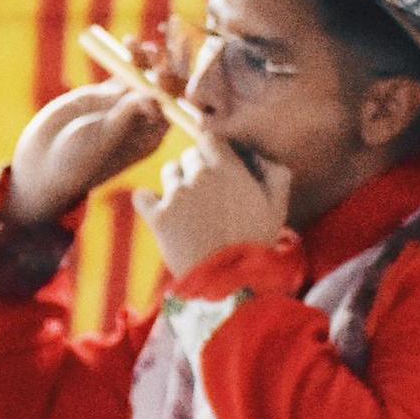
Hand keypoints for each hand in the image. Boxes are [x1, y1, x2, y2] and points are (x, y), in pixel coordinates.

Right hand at [5, 29, 178, 224]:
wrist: (43, 163)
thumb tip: (153, 94)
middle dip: (168, 64)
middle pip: (163, 86)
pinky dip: (127, 57)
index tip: (168, 67)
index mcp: (150, 137)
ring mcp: (124, 106)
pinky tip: (129, 42)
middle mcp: (142, 120)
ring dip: (146, 57)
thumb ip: (126, 115)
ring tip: (139, 43)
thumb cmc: (76, 162)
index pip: (172, 106)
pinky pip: (122, 72)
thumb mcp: (103, 140)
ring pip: (143, 75)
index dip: (174, 84)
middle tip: (171, 42)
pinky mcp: (106, 95)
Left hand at [132, 128, 289, 280]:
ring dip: (176, 185)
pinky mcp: (157, 217)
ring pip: (169, 173)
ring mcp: (176, 195)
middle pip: (189, 156)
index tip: (217, 168)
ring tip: (189, 211)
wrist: (230, 280)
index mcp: (228, 168)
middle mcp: (199, 175)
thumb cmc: (256, 243)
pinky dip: (148, 202)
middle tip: (207, 197)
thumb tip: (259, 156)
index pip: (210, 138)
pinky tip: (160, 214)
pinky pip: (142, 196)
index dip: (213, 151)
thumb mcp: (277, 207)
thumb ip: (275, 173)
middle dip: (196, 171)